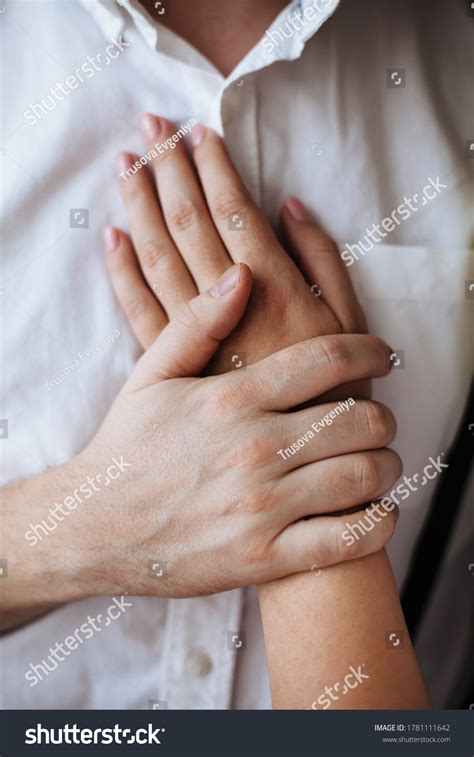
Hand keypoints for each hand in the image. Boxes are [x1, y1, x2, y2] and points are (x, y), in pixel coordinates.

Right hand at [67, 270, 396, 597]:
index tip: (382, 355)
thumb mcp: (151, 375)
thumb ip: (198, 321)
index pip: (328, 360)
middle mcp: (253, 448)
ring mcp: (261, 506)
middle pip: (359, 418)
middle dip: (381, 415)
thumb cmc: (127, 450)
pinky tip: (372, 511)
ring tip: (377, 461)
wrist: (93, 528)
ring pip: (363, 475)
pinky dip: (376, 524)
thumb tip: (243, 272)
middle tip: (376, 418)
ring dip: (385, 465)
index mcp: (231, 399)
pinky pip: (347, 541)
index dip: (369, 351)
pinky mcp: (264, 556)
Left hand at [110, 115, 366, 379]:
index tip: (198, 132)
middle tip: (152, 127)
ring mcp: (195, 337)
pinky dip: (123, 272)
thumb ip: (323, 262)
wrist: (301, 462)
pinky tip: (112, 238)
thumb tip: (291, 207)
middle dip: (169, 171)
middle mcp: (228, 307)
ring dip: (140, 206)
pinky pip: (138, 311)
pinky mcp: (173, 365)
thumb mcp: (349, 323)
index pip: (234, 213)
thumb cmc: (334, 391)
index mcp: (274, 290)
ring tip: (126, 164)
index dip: (214, 170)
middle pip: (189, 224)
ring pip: (158, 257)